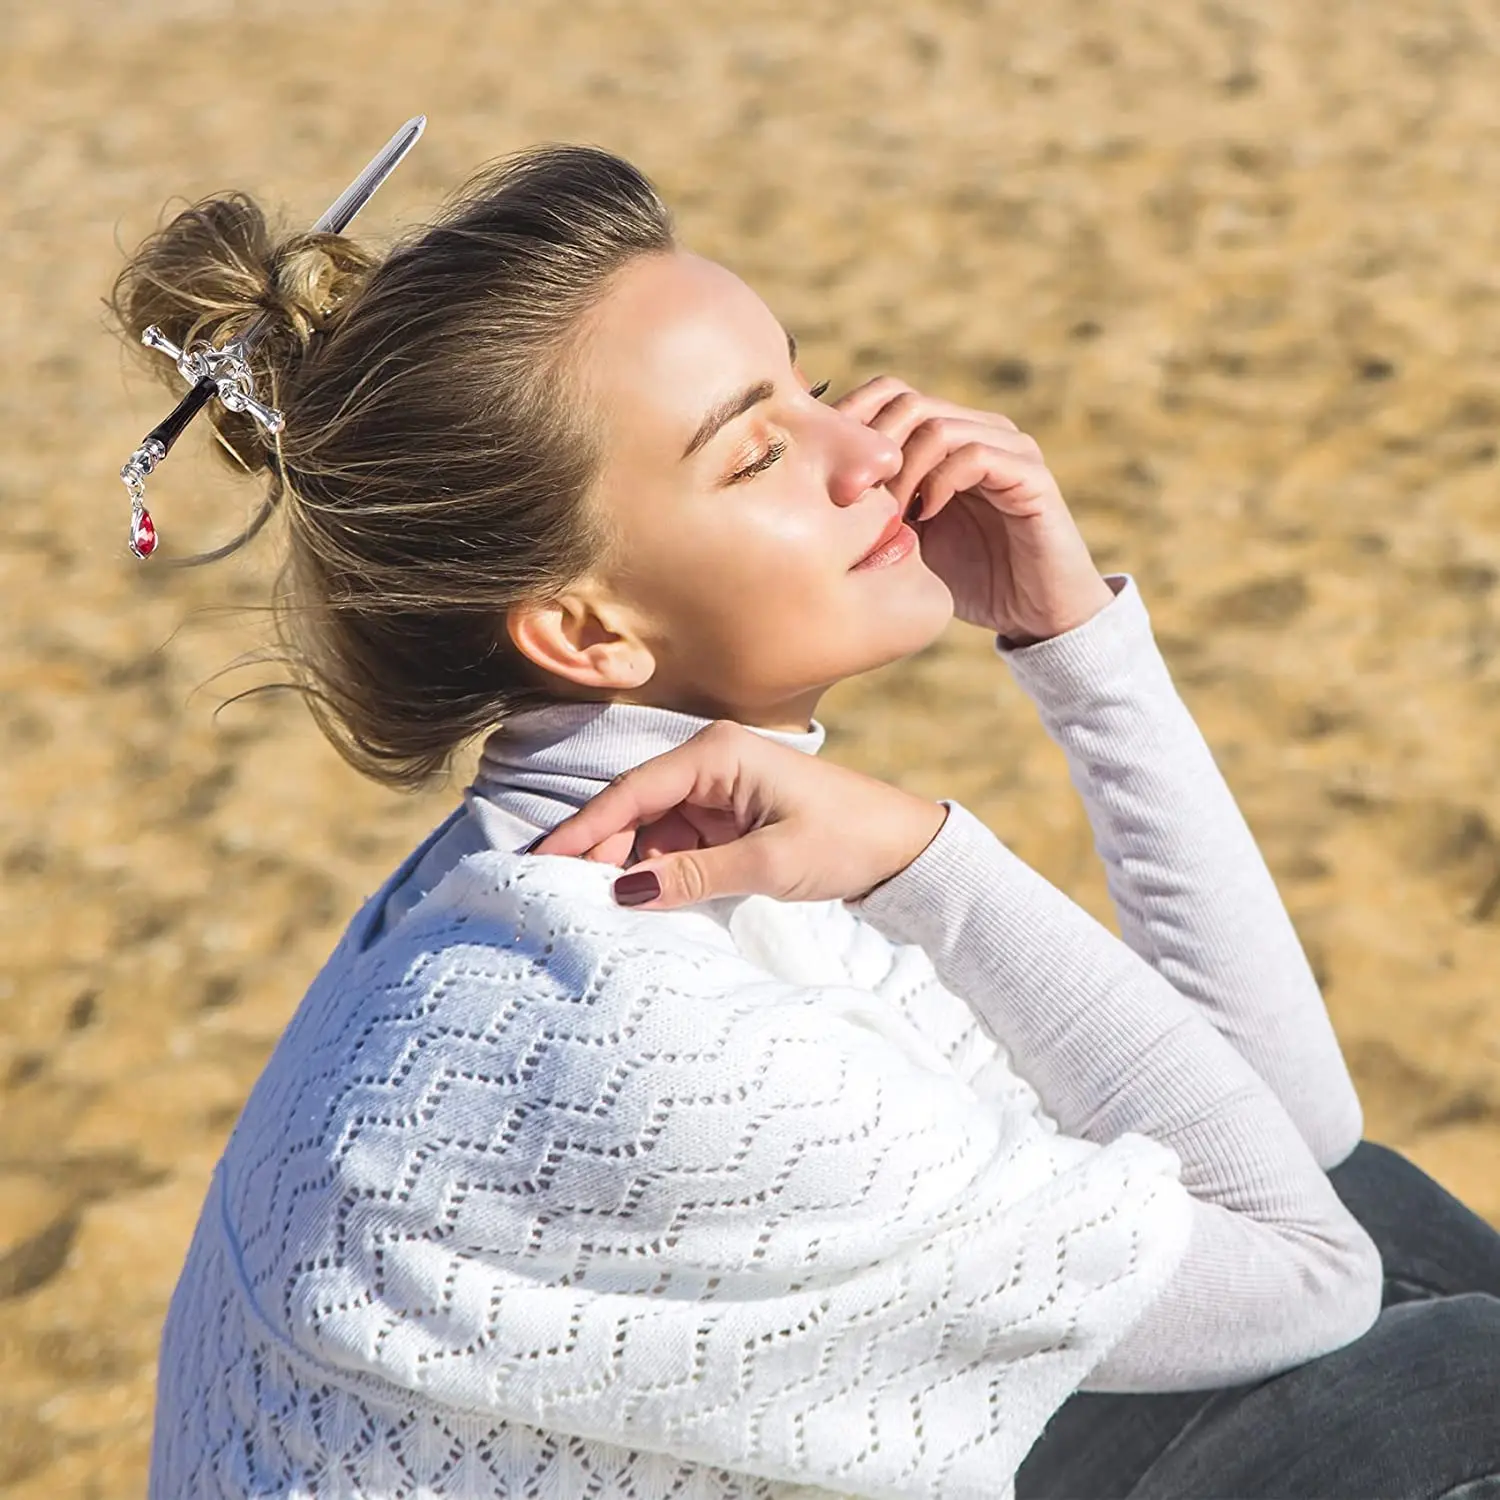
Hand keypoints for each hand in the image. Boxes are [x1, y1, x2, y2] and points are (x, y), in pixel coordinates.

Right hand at [526, 719, 948, 910]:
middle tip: (569, 897)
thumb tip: (625, 891)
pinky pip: (677, 842)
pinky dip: (660, 870)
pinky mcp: (728, 816)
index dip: (586, 828)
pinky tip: (644, 899)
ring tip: (602, 906)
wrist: (903, 847)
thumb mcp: (769, 862)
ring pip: (652, 828)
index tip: (543, 861)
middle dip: (604, 851)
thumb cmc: (847, 839)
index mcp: (719, 754)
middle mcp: (711, 761)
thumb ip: (694, 875)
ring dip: (632, 865)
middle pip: (635, 808)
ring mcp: (718, 789)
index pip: (633, 791)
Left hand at [834, 375, 1116, 643]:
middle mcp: (978, 430)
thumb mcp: (906, 537)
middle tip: (852, 498)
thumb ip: (873, 505)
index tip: (826, 473)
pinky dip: (939, 482)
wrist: (1033, 612)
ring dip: (901, 470)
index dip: (851, 423)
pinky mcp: (1030, 474)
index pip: (889, 395)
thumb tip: (814, 486)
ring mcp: (1008, 447)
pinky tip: (925, 516)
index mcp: (947, 437)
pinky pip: (974, 455)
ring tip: (890, 514)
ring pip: (937, 425)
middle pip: (906, 401)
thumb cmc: (968, 576)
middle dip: (870, 449)